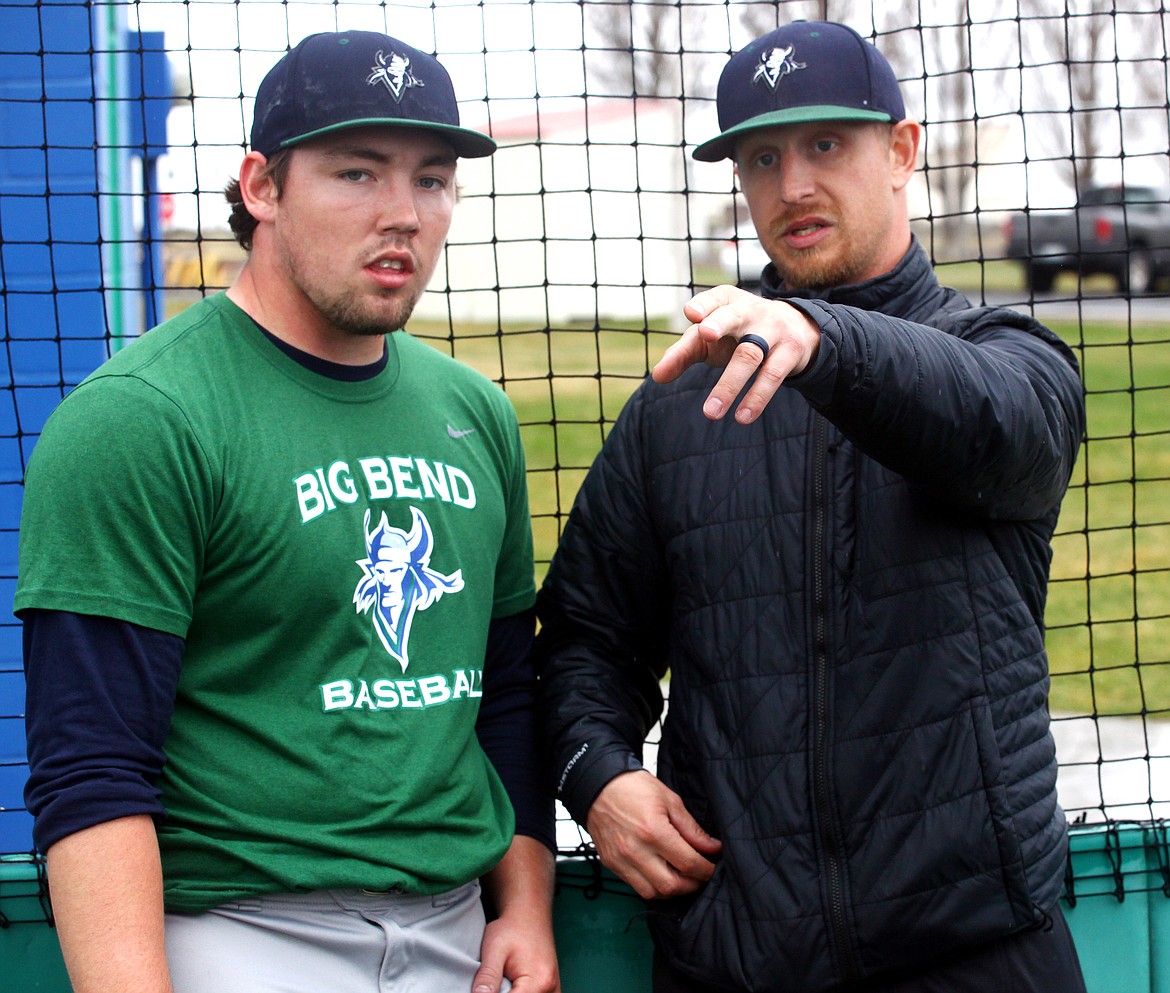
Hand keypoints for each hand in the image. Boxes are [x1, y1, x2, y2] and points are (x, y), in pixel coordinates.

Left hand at [473, 835, 559, 992]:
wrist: (529, 913)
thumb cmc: (512, 928)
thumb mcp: (494, 949)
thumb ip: (487, 977)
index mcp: (538, 982)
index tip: (486, 989)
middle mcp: (551, 989)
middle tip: (495, 980)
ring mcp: (554, 990)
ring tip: (504, 983)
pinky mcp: (553, 989)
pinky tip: (514, 986)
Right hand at [586, 771, 721, 899]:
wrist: (598, 785)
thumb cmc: (633, 788)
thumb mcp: (670, 800)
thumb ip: (692, 829)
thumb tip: (712, 848)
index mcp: (654, 831)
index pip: (688, 863)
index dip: (706, 869)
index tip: (712, 867)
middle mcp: (635, 850)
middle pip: (671, 886)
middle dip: (691, 885)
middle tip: (699, 875)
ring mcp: (621, 860)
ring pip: (652, 893)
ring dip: (671, 889)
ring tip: (680, 876)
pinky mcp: (611, 864)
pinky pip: (635, 887)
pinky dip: (652, 886)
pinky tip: (659, 873)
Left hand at [652, 285, 820, 423]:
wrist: (796, 327)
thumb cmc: (739, 333)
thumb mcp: (711, 338)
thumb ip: (683, 353)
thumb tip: (658, 376)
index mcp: (727, 302)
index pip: (713, 299)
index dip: (703, 305)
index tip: (690, 313)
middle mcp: (750, 311)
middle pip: (733, 316)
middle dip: (719, 323)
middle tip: (704, 335)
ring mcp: (773, 330)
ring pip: (750, 354)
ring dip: (729, 384)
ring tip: (711, 412)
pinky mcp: (790, 352)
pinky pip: (772, 375)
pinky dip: (757, 398)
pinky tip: (742, 416)